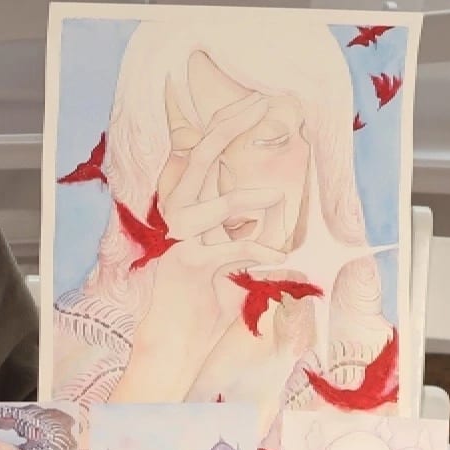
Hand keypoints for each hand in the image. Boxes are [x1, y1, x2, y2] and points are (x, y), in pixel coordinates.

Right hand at [113, 93, 285, 399]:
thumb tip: (274, 207)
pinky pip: (223, 251)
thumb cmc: (200, 309)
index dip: (223, 127)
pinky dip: (253, 248)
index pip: (200, 157)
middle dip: (229, 128)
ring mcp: (178, 244)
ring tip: (275, 195)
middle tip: (261, 102)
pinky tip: (276, 253)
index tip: (253, 100)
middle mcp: (177, 220)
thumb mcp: (227, 261)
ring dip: (240, 196)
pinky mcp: (185, 271)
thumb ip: (243, 232)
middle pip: (197, 161)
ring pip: (204, 204)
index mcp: (188, 212)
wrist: (174, 349)